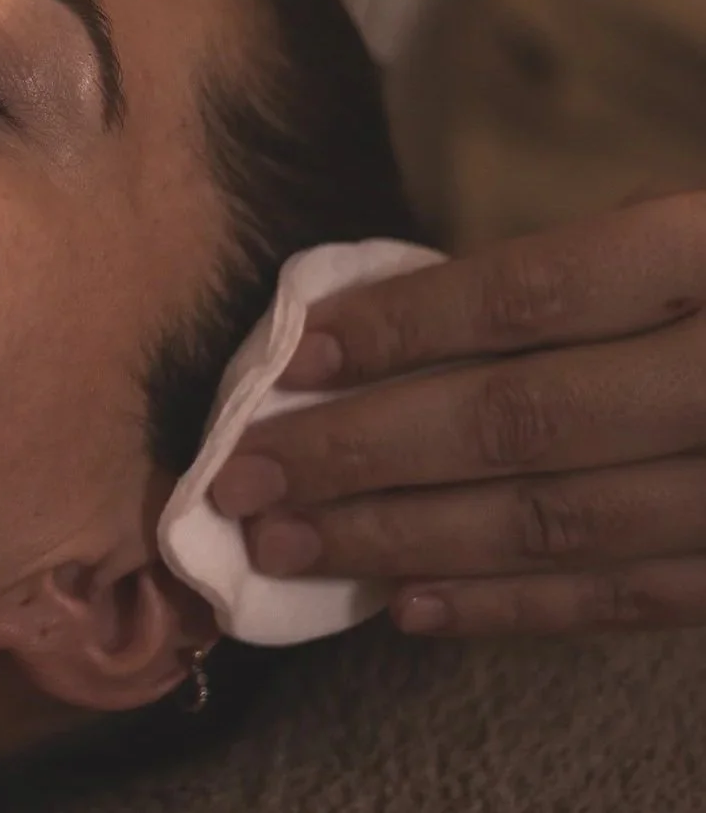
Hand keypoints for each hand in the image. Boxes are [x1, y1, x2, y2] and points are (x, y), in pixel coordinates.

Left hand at [210, 192, 705, 635]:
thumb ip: (596, 267)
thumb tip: (401, 328)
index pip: (535, 293)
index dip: (403, 327)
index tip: (292, 355)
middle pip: (522, 421)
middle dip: (361, 452)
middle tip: (242, 479)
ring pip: (560, 522)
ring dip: (404, 538)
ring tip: (287, 545)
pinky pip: (630, 598)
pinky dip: (509, 605)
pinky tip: (405, 602)